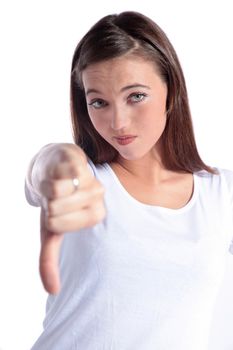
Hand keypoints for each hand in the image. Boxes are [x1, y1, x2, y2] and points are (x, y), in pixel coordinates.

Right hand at [38, 144, 105, 293]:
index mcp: (95, 215)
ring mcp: (89, 178)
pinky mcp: (80, 160)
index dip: (50, 218)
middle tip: (58, 195)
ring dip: (49, 187)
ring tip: (59, 183)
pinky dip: (54, 173)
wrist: (54, 167)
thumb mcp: (50, 232)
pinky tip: (60, 171)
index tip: (58, 210)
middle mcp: (96, 198)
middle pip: (56, 209)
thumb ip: (50, 260)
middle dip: (48, 203)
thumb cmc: (54, 201)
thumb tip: (52, 292)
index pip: (58, 226)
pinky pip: (64, 172)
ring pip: (58, 191)